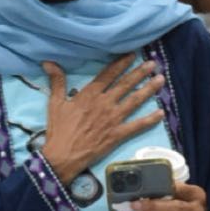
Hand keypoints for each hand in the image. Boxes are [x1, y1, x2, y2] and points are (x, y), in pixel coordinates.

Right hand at [38, 55, 165, 183]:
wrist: (63, 156)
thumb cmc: (58, 130)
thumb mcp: (55, 103)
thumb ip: (57, 81)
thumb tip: (48, 62)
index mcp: (89, 94)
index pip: (108, 74)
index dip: (121, 63)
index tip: (132, 54)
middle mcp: (104, 103)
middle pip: (125, 84)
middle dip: (140, 73)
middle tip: (153, 63)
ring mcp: (113, 119)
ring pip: (134, 101)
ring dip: (148, 90)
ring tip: (160, 80)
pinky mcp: (118, 134)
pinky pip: (137, 125)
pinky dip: (150, 119)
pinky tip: (161, 113)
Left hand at [127, 182, 209, 210]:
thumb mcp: (187, 200)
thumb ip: (172, 195)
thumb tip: (143, 192)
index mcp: (196, 195)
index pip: (179, 188)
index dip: (163, 188)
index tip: (146, 188)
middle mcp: (197, 210)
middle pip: (174, 206)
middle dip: (152, 206)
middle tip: (134, 205)